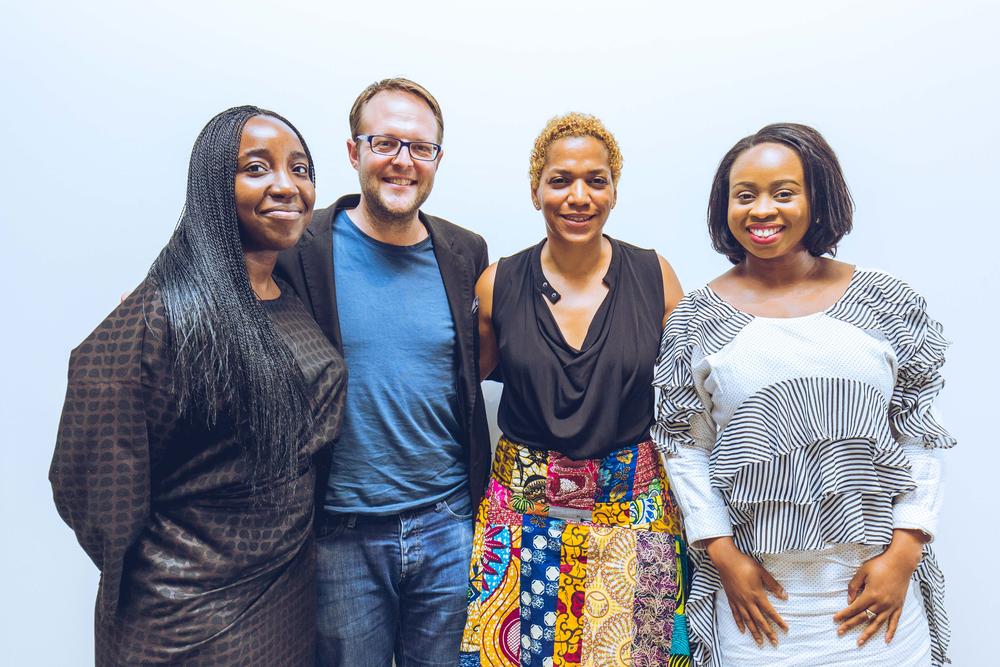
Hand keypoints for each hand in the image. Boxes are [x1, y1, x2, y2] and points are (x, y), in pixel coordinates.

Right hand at [706, 537, 787, 646]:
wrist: (726, 560)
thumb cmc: (745, 564)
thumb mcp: (762, 572)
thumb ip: (773, 585)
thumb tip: (785, 596)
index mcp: (757, 595)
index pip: (770, 612)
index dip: (779, 621)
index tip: (786, 629)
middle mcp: (748, 602)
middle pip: (760, 620)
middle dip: (768, 632)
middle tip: (774, 643)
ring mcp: (738, 602)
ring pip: (748, 621)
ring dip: (754, 632)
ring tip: (760, 642)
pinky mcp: (731, 600)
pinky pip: (736, 615)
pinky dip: (739, 624)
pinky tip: (743, 631)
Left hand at [833, 529, 925, 645]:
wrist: (901, 562)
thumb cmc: (880, 564)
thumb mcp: (862, 572)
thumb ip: (854, 586)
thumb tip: (849, 601)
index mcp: (871, 594)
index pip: (854, 608)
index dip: (843, 614)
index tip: (835, 619)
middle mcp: (881, 603)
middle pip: (863, 617)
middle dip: (850, 625)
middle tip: (839, 632)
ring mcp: (891, 606)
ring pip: (877, 623)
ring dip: (868, 634)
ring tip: (859, 642)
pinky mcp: (899, 606)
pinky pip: (894, 622)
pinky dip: (891, 632)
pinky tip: (886, 640)